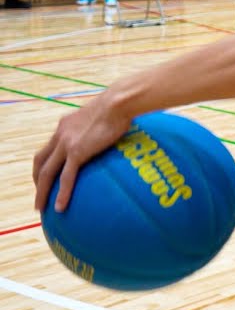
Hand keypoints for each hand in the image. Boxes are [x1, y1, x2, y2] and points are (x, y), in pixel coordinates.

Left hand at [33, 95, 132, 212]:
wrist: (119, 101)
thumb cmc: (122, 104)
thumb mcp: (108, 115)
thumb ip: (107, 126)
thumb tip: (123, 131)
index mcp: (67, 125)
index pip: (50, 146)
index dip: (46, 160)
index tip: (48, 172)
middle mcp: (61, 134)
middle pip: (40, 160)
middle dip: (37, 177)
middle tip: (40, 191)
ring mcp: (66, 143)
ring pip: (46, 172)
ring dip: (40, 190)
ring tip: (41, 206)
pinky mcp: (77, 152)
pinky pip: (65, 178)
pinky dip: (61, 193)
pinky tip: (60, 208)